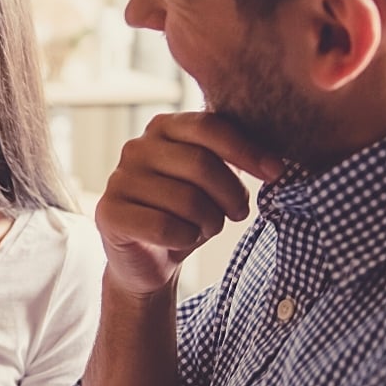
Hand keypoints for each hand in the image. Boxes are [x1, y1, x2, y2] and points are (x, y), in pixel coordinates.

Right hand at [95, 112, 282, 295]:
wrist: (150, 259)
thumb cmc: (187, 213)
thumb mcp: (214, 181)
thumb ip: (234, 159)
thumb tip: (275, 165)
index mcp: (164, 128)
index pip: (209, 126)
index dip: (246, 150)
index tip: (275, 172)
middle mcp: (136, 147)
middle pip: (201, 164)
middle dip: (231, 195)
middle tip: (237, 213)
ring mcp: (119, 179)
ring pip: (187, 200)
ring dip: (208, 223)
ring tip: (204, 228)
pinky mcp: (109, 212)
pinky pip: (165, 227)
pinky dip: (185, 239)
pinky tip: (180, 240)